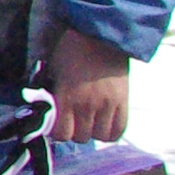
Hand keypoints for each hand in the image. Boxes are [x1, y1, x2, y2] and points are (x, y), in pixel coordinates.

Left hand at [45, 24, 132, 143]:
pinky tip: (104, 123)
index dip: (57, 132)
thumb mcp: (53, 72)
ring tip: (90, 121)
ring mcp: (108, 105)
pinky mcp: (124, 102)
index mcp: (67, 97)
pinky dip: (111, 131)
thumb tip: (50, 111)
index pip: (62, 134)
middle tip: (73, 121)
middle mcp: (88, 106)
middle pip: (81, 138)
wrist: (101, 36)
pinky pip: (120, 129)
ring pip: (100, 137)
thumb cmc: (71, 50)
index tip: (56, 124)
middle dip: (74, 132)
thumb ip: (53, 94)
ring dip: (93, 132)